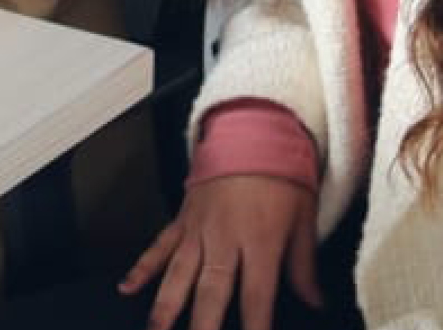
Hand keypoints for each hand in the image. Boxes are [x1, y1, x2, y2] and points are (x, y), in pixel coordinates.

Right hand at [120, 174, 320, 329]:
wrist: (253, 132)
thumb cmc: (281, 174)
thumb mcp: (304, 219)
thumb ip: (304, 266)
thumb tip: (315, 302)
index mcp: (260, 241)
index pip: (257, 295)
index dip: (254, 326)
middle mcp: (225, 238)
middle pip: (211, 291)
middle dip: (203, 325)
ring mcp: (199, 229)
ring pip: (179, 274)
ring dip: (166, 306)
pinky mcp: (183, 219)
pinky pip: (159, 246)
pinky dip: (142, 267)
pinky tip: (128, 287)